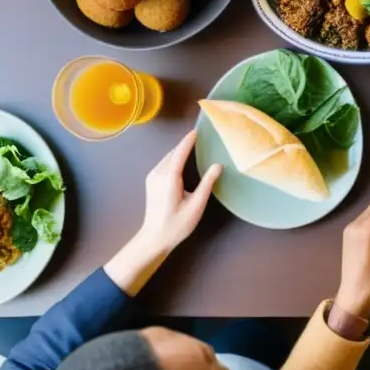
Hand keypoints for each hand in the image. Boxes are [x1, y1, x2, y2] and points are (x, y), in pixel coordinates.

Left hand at [138, 129, 221, 253]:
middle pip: (173, 153)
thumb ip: (207, 183)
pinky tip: (182, 160)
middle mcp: (158, 173)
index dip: (189, 140)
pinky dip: (174, 158)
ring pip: (168, 157)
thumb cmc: (177, 225)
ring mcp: (152, 177)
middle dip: (186, 144)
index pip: (180, 152)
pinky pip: (164, 163)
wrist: (154, 238)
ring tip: (194, 145)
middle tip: (200, 137)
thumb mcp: (196, 206)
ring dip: (180, 150)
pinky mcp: (150, 181)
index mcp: (169, 177)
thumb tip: (218, 165)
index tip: (198, 130)